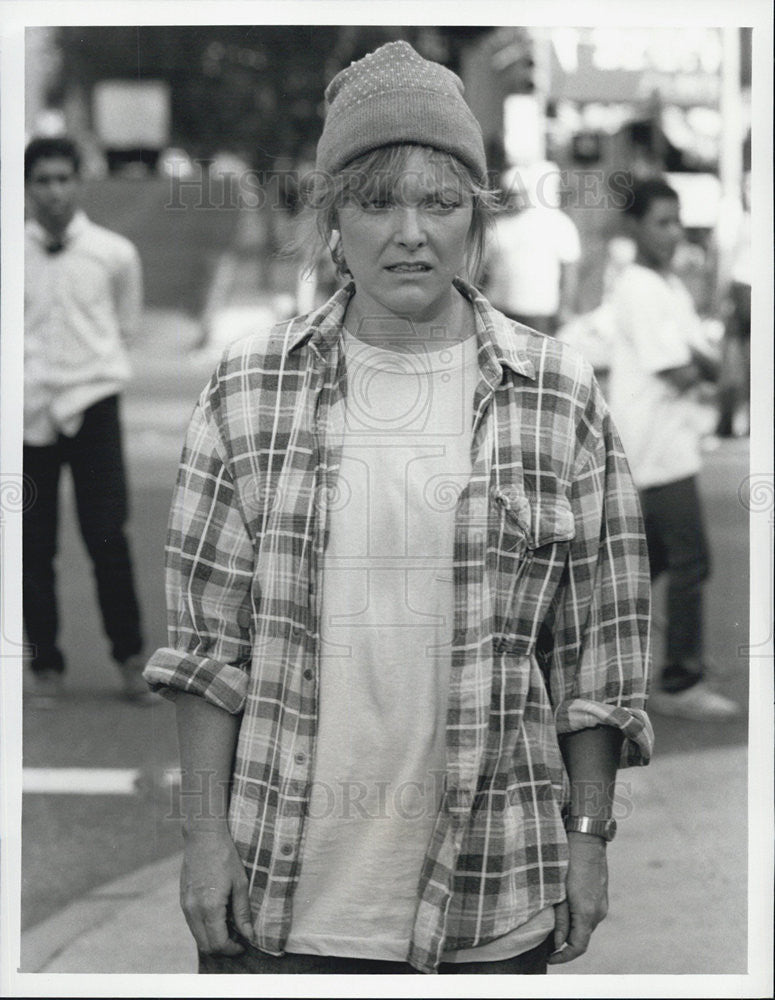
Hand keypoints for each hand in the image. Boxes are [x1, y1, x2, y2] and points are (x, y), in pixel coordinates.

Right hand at [180, 824, 254, 955]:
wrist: (203, 837)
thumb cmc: (225, 856)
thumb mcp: (240, 883)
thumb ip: (242, 912)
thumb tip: (248, 934)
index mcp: (209, 907)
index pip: (218, 942)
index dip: (232, 949)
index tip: (243, 944)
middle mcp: (193, 910)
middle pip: (205, 945)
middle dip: (222, 948)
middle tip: (237, 940)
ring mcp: (185, 906)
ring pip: (197, 936)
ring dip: (212, 939)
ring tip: (230, 928)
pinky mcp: (183, 900)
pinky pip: (192, 924)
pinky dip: (204, 928)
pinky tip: (218, 917)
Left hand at [548, 832, 608, 964]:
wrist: (587, 839)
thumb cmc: (568, 862)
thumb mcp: (558, 891)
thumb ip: (559, 919)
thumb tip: (558, 943)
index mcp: (586, 913)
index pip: (578, 947)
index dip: (563, 957)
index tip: (550, 959)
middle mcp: (598, 912)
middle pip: (582, 938)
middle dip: (565, 942)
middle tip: (547, 941)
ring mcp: (602, 904)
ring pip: (586, 926)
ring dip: (572, 929)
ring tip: (554, 921)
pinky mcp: (602, 897)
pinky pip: (590, 915)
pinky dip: (578, 918)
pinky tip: (565, 907)